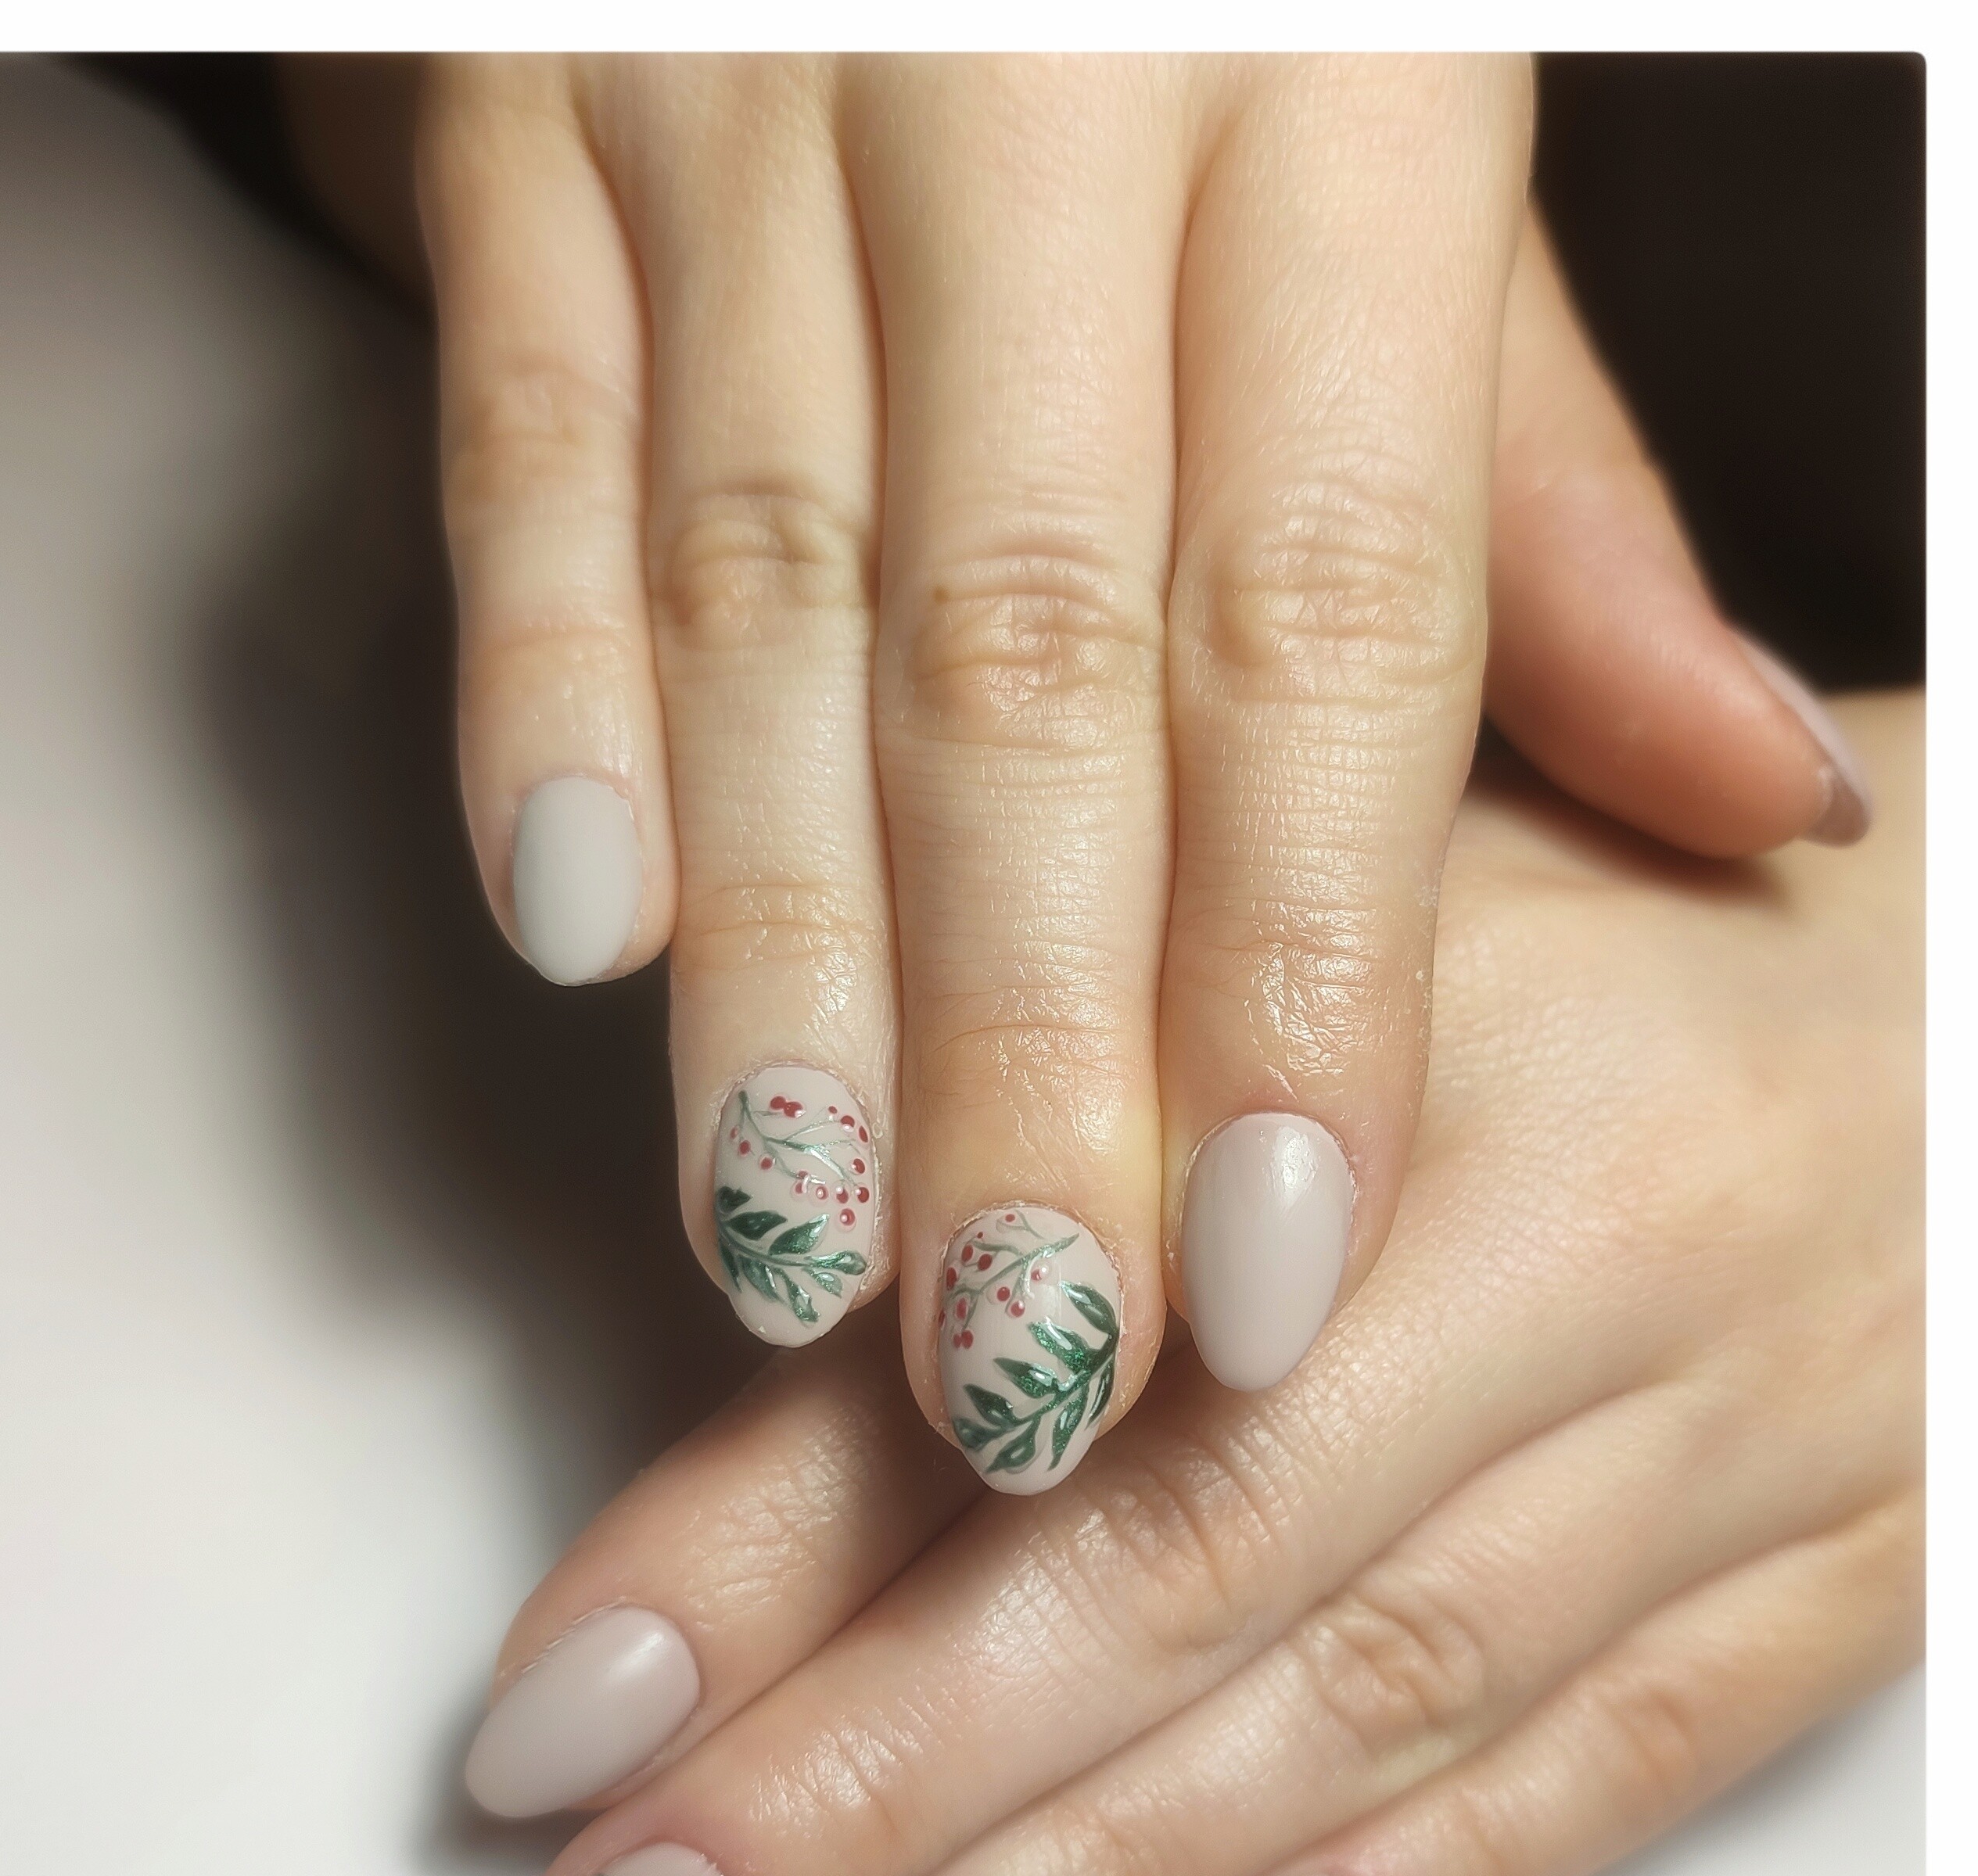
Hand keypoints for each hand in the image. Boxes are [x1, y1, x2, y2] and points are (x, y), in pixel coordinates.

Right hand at [407, 56, 1871, 1493]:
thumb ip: (1547, 493)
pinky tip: (580, 936)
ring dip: (781, 961)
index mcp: (1329, 78)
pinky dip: (543, 697)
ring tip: (805, 1242)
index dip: (1301, 971)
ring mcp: (733, 90)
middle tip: (1027, 1355)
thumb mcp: (1417, 146)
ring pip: (759, 601)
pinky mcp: (518, 107)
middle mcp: (1020, 86)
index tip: (1280, 1269)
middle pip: (1019, 665)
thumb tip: (1751, 796)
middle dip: (1024, 1046)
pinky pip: (527, 440)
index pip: (1323, 615)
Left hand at [460, 693, 1919, 1875]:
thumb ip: (1076, 1092)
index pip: (1025, 1333)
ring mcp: (1748, 1433)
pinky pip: (1631, 1758)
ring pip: (1358, 1705)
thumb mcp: (1339, 918)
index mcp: (1416, 1039)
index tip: (547, 1726)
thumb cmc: (1622, 911)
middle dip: (859, 1799)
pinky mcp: (1861, 1565)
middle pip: (1166, 1566)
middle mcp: (1579, 1253)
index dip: (756, 1548)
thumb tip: (800, 1311)